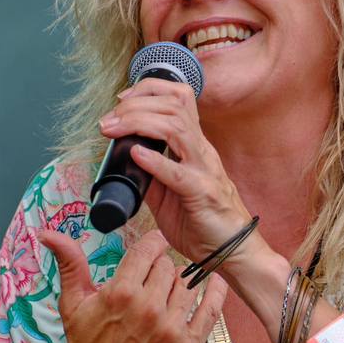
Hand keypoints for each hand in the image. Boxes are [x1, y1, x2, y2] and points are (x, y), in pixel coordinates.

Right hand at [38, 228, 226, 342]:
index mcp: (121, 293)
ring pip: (187, 284)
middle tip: (151, 280)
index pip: (148, 249)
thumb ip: (69, 263)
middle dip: (159, 268)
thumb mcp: (73, 304)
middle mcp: (149, 308)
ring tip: (167, 291)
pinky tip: (215, 282)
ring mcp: (171, 328)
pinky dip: (215, 293)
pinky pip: (211, 310)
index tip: (153, 245)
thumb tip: (48, 234)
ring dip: (178, 283)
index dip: (151, 244)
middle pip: (168, 266)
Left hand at [99, 78, 253, 262]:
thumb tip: (124, 158)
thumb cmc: (204, 223)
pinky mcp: (202, 194)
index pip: (178, 98)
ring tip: (114, 130)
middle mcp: (202, 151)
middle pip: (175, 105)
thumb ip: (151, 173)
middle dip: (137, 104)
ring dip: (139, 123)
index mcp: (195, 146)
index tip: (122, 100)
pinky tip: (137, 155)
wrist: (234, 252)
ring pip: (176, 128)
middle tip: (109, 120)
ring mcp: (204, 170)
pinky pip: (178, 173)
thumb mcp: (170, 192)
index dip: (148, 90)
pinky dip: (156, 161)